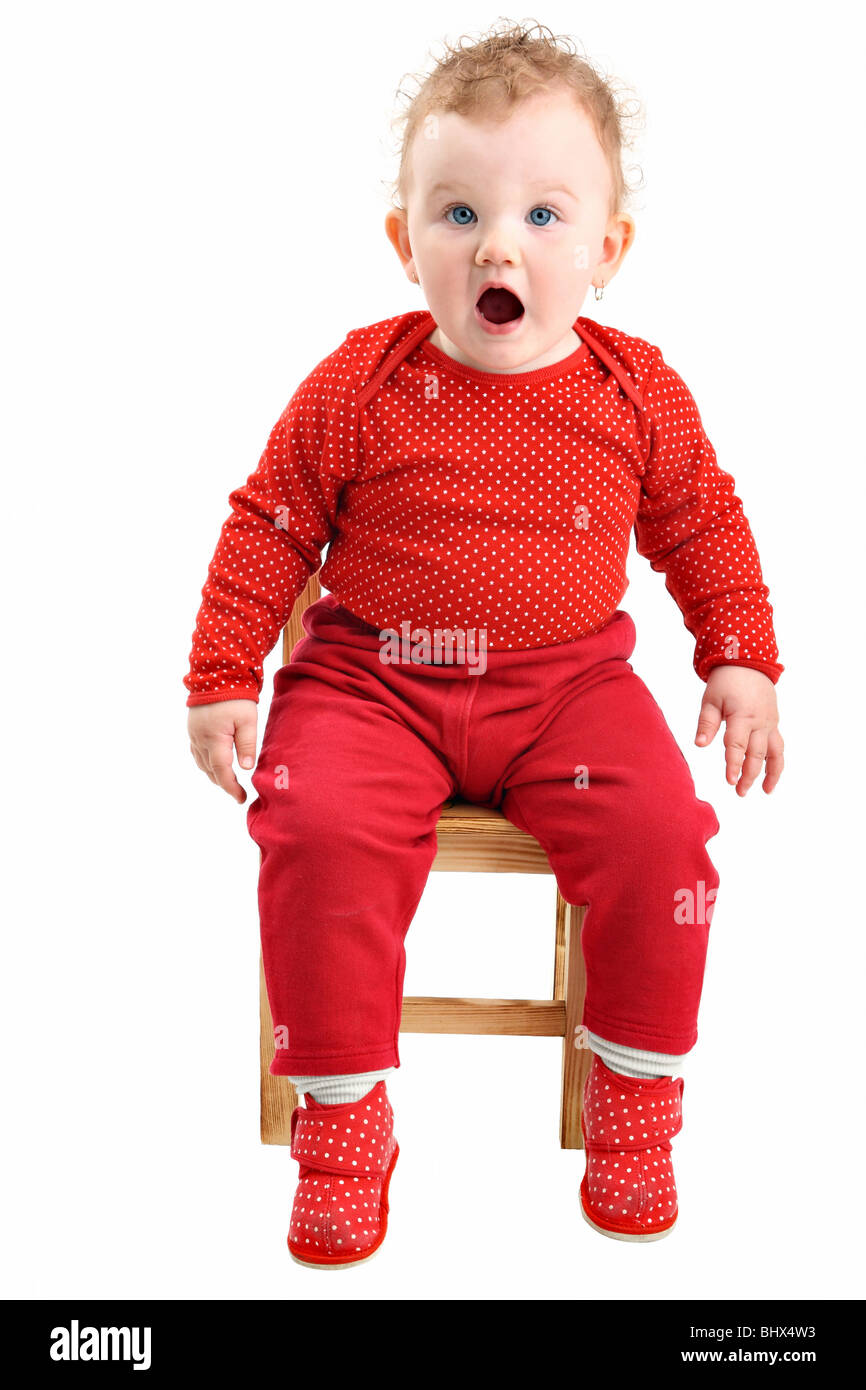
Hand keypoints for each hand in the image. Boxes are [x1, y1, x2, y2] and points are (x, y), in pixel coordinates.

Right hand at [188, 699, 257, 802]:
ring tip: (230, 782)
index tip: (241, 798)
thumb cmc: (236, 697)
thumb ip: (247, 744)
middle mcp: (200, 740)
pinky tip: (216, 765)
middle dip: (224, 784)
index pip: (222, 771)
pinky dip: (207, 764)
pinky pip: (198, 754)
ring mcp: (194, 735)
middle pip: (211, 770)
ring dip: (215, 775)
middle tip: (239, 793)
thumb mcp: (248, 720)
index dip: (231, 787)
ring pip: (202, 764)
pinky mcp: (193, 730)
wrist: (216, 674)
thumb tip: (247, 768)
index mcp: (214, 739)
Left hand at [695, 666, 783, 795]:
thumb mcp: (710, 700)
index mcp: (742, 715)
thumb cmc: (725, 682)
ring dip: (770, 773)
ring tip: (765, 791)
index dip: (733, 764)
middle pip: (756, 753)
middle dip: (749, 774)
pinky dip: (777, 763)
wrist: (748, 664)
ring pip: (774, 752)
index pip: (737, 745)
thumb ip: (706, 723)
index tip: (730, 781)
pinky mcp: (774, 723)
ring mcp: (770, 723)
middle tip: (739, 791)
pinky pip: (779, 746)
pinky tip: (771, 777)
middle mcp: (760, 721)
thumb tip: (699, 744)